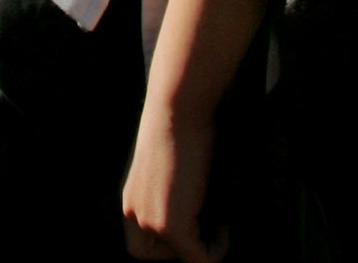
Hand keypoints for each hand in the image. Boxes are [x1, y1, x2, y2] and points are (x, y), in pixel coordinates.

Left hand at [123, 103, 227, 261]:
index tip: (192, 229)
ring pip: (182, 256)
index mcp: (131, 200)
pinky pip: (200, 256)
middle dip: (182, 248)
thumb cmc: (180, 127)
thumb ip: (173, 194)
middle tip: (204, 231)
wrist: (178, 109)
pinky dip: (218, 249)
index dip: (165, 246)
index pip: (141, 244)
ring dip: (204, 248)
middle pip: (153, 254)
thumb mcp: (169, 166)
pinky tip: (226, 228)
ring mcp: (152, 221)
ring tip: (220, 228)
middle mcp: (135, 213)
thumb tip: (200, 212)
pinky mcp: (172, 225)